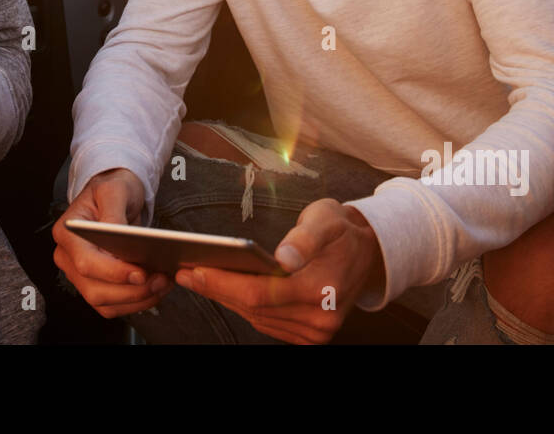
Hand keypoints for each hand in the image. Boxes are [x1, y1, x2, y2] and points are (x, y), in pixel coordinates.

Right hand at [52, 168, 171, 317]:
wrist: (114, 196)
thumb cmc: (112, 189)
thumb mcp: (114, 190)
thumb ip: (113, 214)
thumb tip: (117, 236)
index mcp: (67, 233)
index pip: (86, 263)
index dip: (113, 273)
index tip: (141, 273)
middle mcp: (67, 258)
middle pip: (94, 289)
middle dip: (130, 290)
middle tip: (160, 280)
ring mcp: (78, 275)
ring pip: (104, 303)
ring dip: (136, 299)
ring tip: (163, 284)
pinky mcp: (94, 284)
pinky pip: (112, 305)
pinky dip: (135, 302)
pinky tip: (155, 291)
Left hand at [174, 198, 383, 343]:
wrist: (368, 252)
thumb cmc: (340, 231)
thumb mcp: (326, 219)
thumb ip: (304, 238)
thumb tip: (284, 257)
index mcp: (323, 289)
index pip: (261, 292)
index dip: (223, 283)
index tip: (194, 269)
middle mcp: (320, 318)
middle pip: (254, 308)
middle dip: (216, 289)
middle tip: (185, 273)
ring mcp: (315, 331)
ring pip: (257, 318)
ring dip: (226, 299)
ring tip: (198, 279)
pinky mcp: (309, 335)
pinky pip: (267, 323)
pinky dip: (244, 307)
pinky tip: (225, 290)